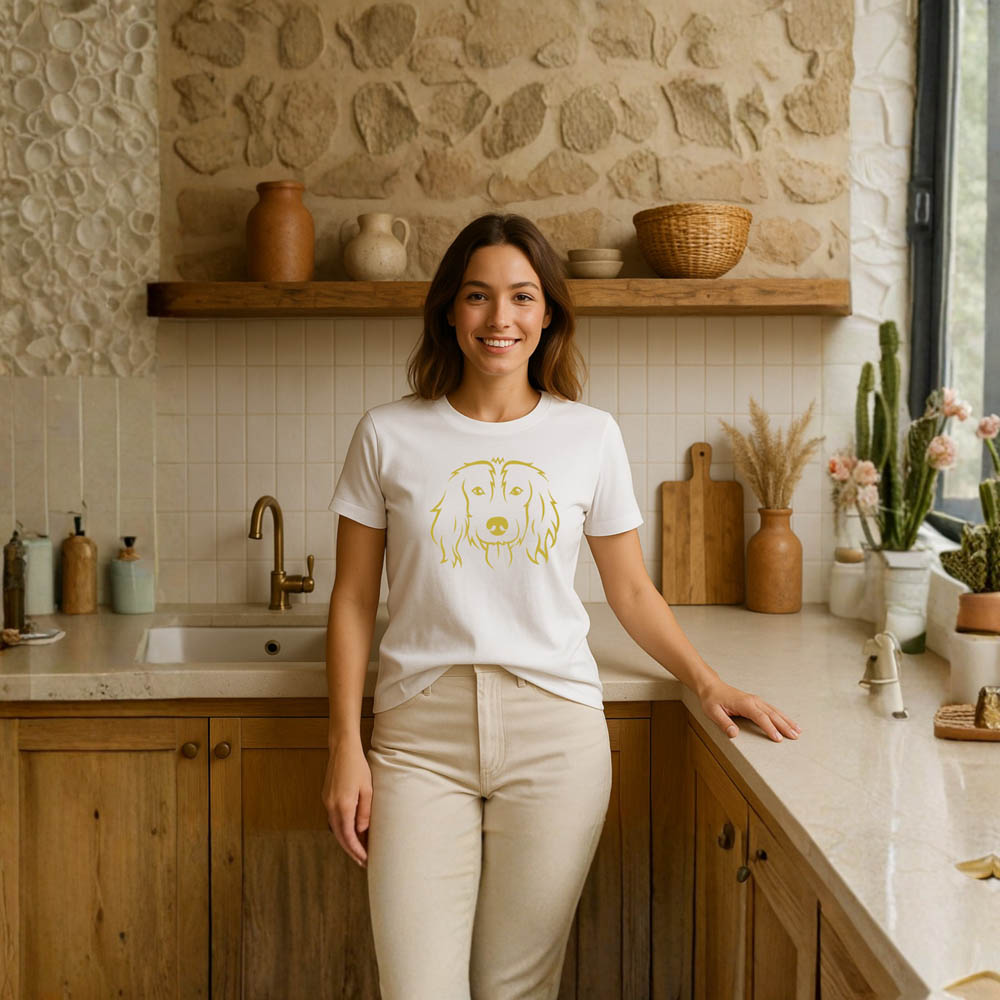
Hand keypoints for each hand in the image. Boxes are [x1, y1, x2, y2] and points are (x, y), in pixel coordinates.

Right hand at [322, 740, 371, 866]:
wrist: (342, 749)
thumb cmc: (358, 767)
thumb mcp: (368, 789)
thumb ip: (365, 812)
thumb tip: (362, 831)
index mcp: (343, 805)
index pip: (348, 836)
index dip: (356, 850)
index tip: (365, 860)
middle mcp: (331, 806)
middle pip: (340, 836)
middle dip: (351, 850)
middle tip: (362, 861)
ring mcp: (327, 801)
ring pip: (336, 828)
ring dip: (346, 840)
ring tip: (359, 849)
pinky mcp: (326, 797)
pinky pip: (334, 818)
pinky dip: (342, 829)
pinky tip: (351, 831)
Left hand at [698, 679, 801, 741]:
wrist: (712, 687)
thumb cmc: (712, 700)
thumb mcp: (713, 712)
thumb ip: (724, 723)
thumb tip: (734, 734)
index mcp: (744, 704)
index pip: (760, 717)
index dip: (770, 728)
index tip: (778, 739)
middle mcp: (753, 701)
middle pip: (772, 714)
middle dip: (784, 726)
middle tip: (795, 737)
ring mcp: (756, 700)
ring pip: (775, 711)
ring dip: (787, 721)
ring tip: (798, 731)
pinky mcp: (756, 702)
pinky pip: (772, 710)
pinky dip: (782, 716)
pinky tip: (788, 722)